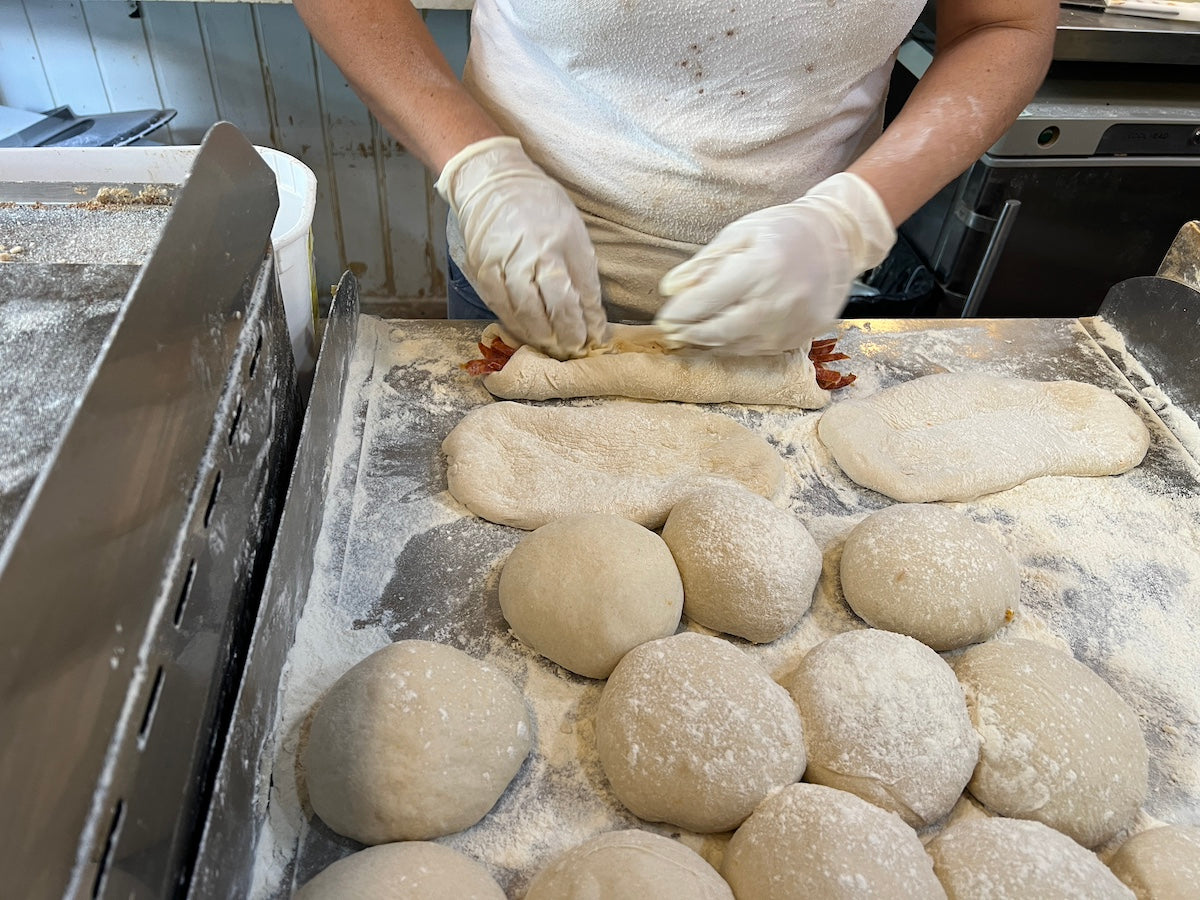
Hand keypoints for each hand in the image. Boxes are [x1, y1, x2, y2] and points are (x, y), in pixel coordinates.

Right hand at [436, 137, 606, 359]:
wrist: (491, 179)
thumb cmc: (538, 203)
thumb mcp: (571, 227)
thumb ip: (581, 268)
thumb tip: (591, 311)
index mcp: (565, 238)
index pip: (584, 289)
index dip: (590, 319)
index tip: (596, 338)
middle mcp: (538, 250)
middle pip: (557, 304)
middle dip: (568, 333)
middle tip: (573, 349)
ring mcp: (509, 260)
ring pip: (527, 310)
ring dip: (541, 335)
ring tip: (551, 347)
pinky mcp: (484, 266)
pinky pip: (500, 304)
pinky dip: (514, 323)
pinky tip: (524, 333)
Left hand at [655, 173, 895, 355]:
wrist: (839, 240)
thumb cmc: (785, 229)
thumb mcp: (740, 232)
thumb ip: (704, 263)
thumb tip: (669, 289)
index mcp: (761, 268)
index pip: (706, 301)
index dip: (679, 312)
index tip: (663, 316)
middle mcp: (777, 303)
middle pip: (717, 332)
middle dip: (688, 333)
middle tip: (671, 331)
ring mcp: (790, 325)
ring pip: (734, 346)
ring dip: (708, 342)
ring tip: (692, 332)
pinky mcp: (799, 338)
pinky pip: (756, 350)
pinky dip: (734, 344)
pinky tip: (722, 334)